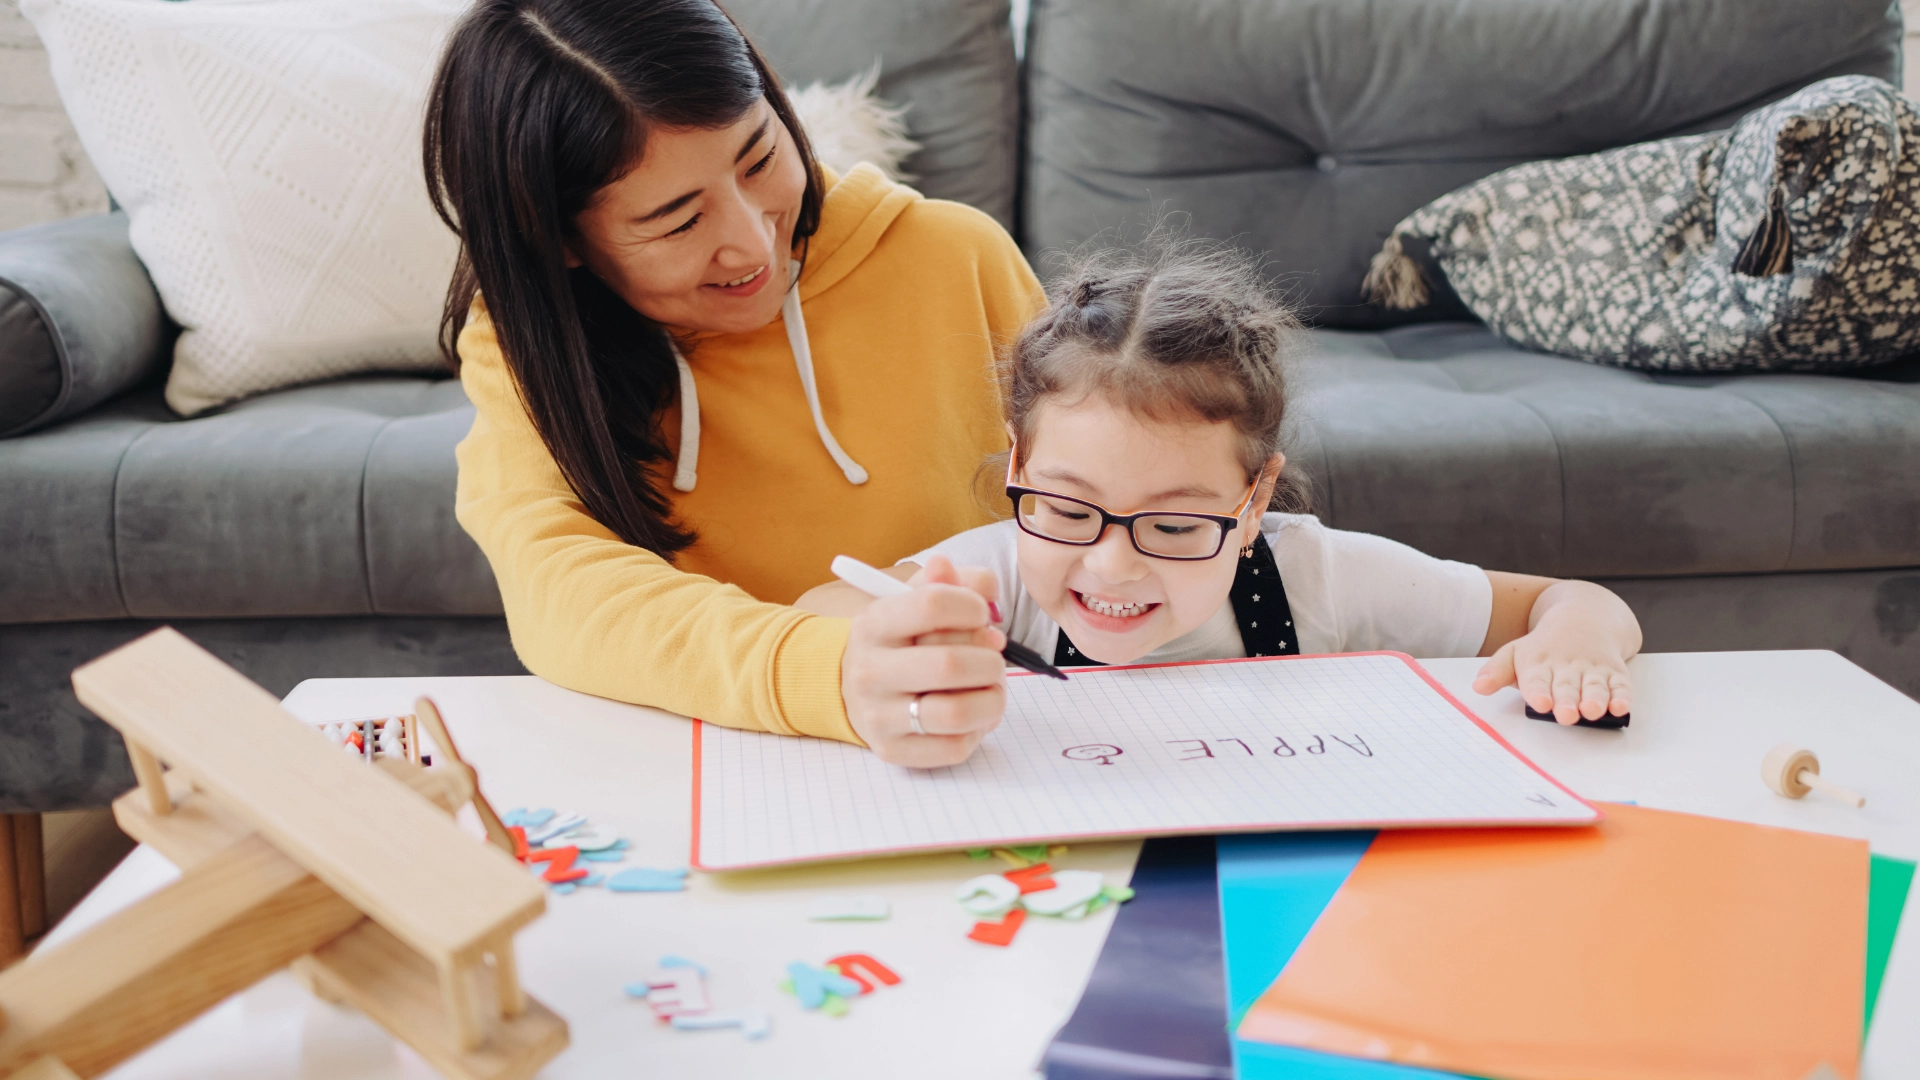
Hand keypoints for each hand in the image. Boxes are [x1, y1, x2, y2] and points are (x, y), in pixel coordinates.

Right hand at [842, 556, 1006, 765]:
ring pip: (956, 712)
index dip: (972, 607)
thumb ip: (955, 583)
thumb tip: (986, 586)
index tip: (982, 615)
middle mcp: (870, 670)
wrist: (854, 688)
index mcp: (874, 624)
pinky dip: (978, 729)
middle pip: (950, 664)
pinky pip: (953, 747)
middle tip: (994, 658)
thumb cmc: (900, 640)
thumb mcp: (916, 600)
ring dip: (992, 698)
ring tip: (991, 687)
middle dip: (990, 660)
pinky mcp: (893, 750)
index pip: (932, 605)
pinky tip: (974, 714)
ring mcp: (878, 715)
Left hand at [1473, 622, 1632, 724]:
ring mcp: (1592, 669)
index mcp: (1539, 664)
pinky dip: (1622, 696)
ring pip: (1594, 686)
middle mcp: (1567, 667)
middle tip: (1566, 715)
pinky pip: (1620, 685)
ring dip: (1595, 699)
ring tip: (1592, 711)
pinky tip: (1621, 707)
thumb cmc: (1544, 646)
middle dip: (1567, 701)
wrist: (1584, 617)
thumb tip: (1478, 687)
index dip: (1539, 692)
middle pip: (1566, 686)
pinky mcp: (1615, 673)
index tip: (1540, 703)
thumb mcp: (1516, 652)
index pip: (1537, 680)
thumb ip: (1497, 671)